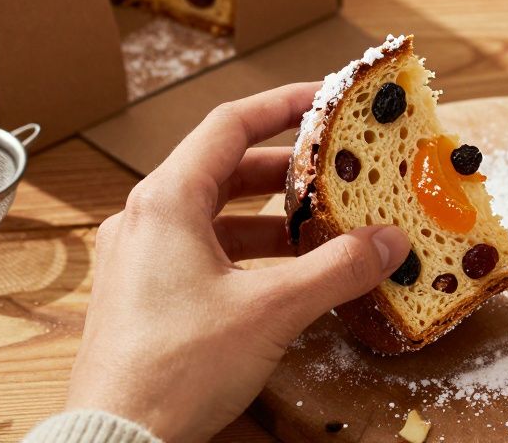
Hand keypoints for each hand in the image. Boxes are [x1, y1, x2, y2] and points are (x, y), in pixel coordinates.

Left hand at [66, 83, 409, 441]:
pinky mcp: (141, 295)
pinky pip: (200, 251)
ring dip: (270, 219)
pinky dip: (246, 252)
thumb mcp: (273, 310)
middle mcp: (144, 219)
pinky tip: (286, 277)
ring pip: (214, 215)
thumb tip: (390, 242)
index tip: (324, 98)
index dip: (281, 104)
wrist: (117, 440)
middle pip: (223, 170)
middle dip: (286, 172)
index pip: (229, 124)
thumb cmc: (177, 367)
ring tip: (323, 230)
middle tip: (336, 173)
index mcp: (166, 201)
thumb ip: (338, 268)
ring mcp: (138, 259)